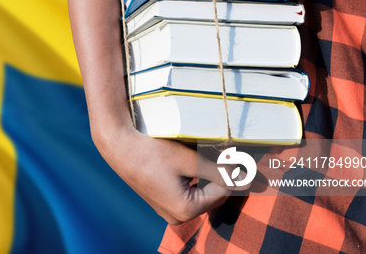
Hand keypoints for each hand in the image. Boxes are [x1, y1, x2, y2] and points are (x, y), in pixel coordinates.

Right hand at [93, 123, 231, 224]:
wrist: (119, 146)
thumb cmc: (152, 151)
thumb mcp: (189, 160)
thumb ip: (219, 172)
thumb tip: (246, 180)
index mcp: (186, 210)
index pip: (223, 192)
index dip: (229, 171)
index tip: (232, 153)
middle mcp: (177, 217)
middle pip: (212, 195)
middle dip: (218, 175)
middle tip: (220, 150)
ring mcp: (168, 212)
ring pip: (200, 194)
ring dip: (206, 175)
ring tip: (203, 153)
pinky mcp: (162, 203)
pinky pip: (187, 193)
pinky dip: (193, 178)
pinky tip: (188, 161)